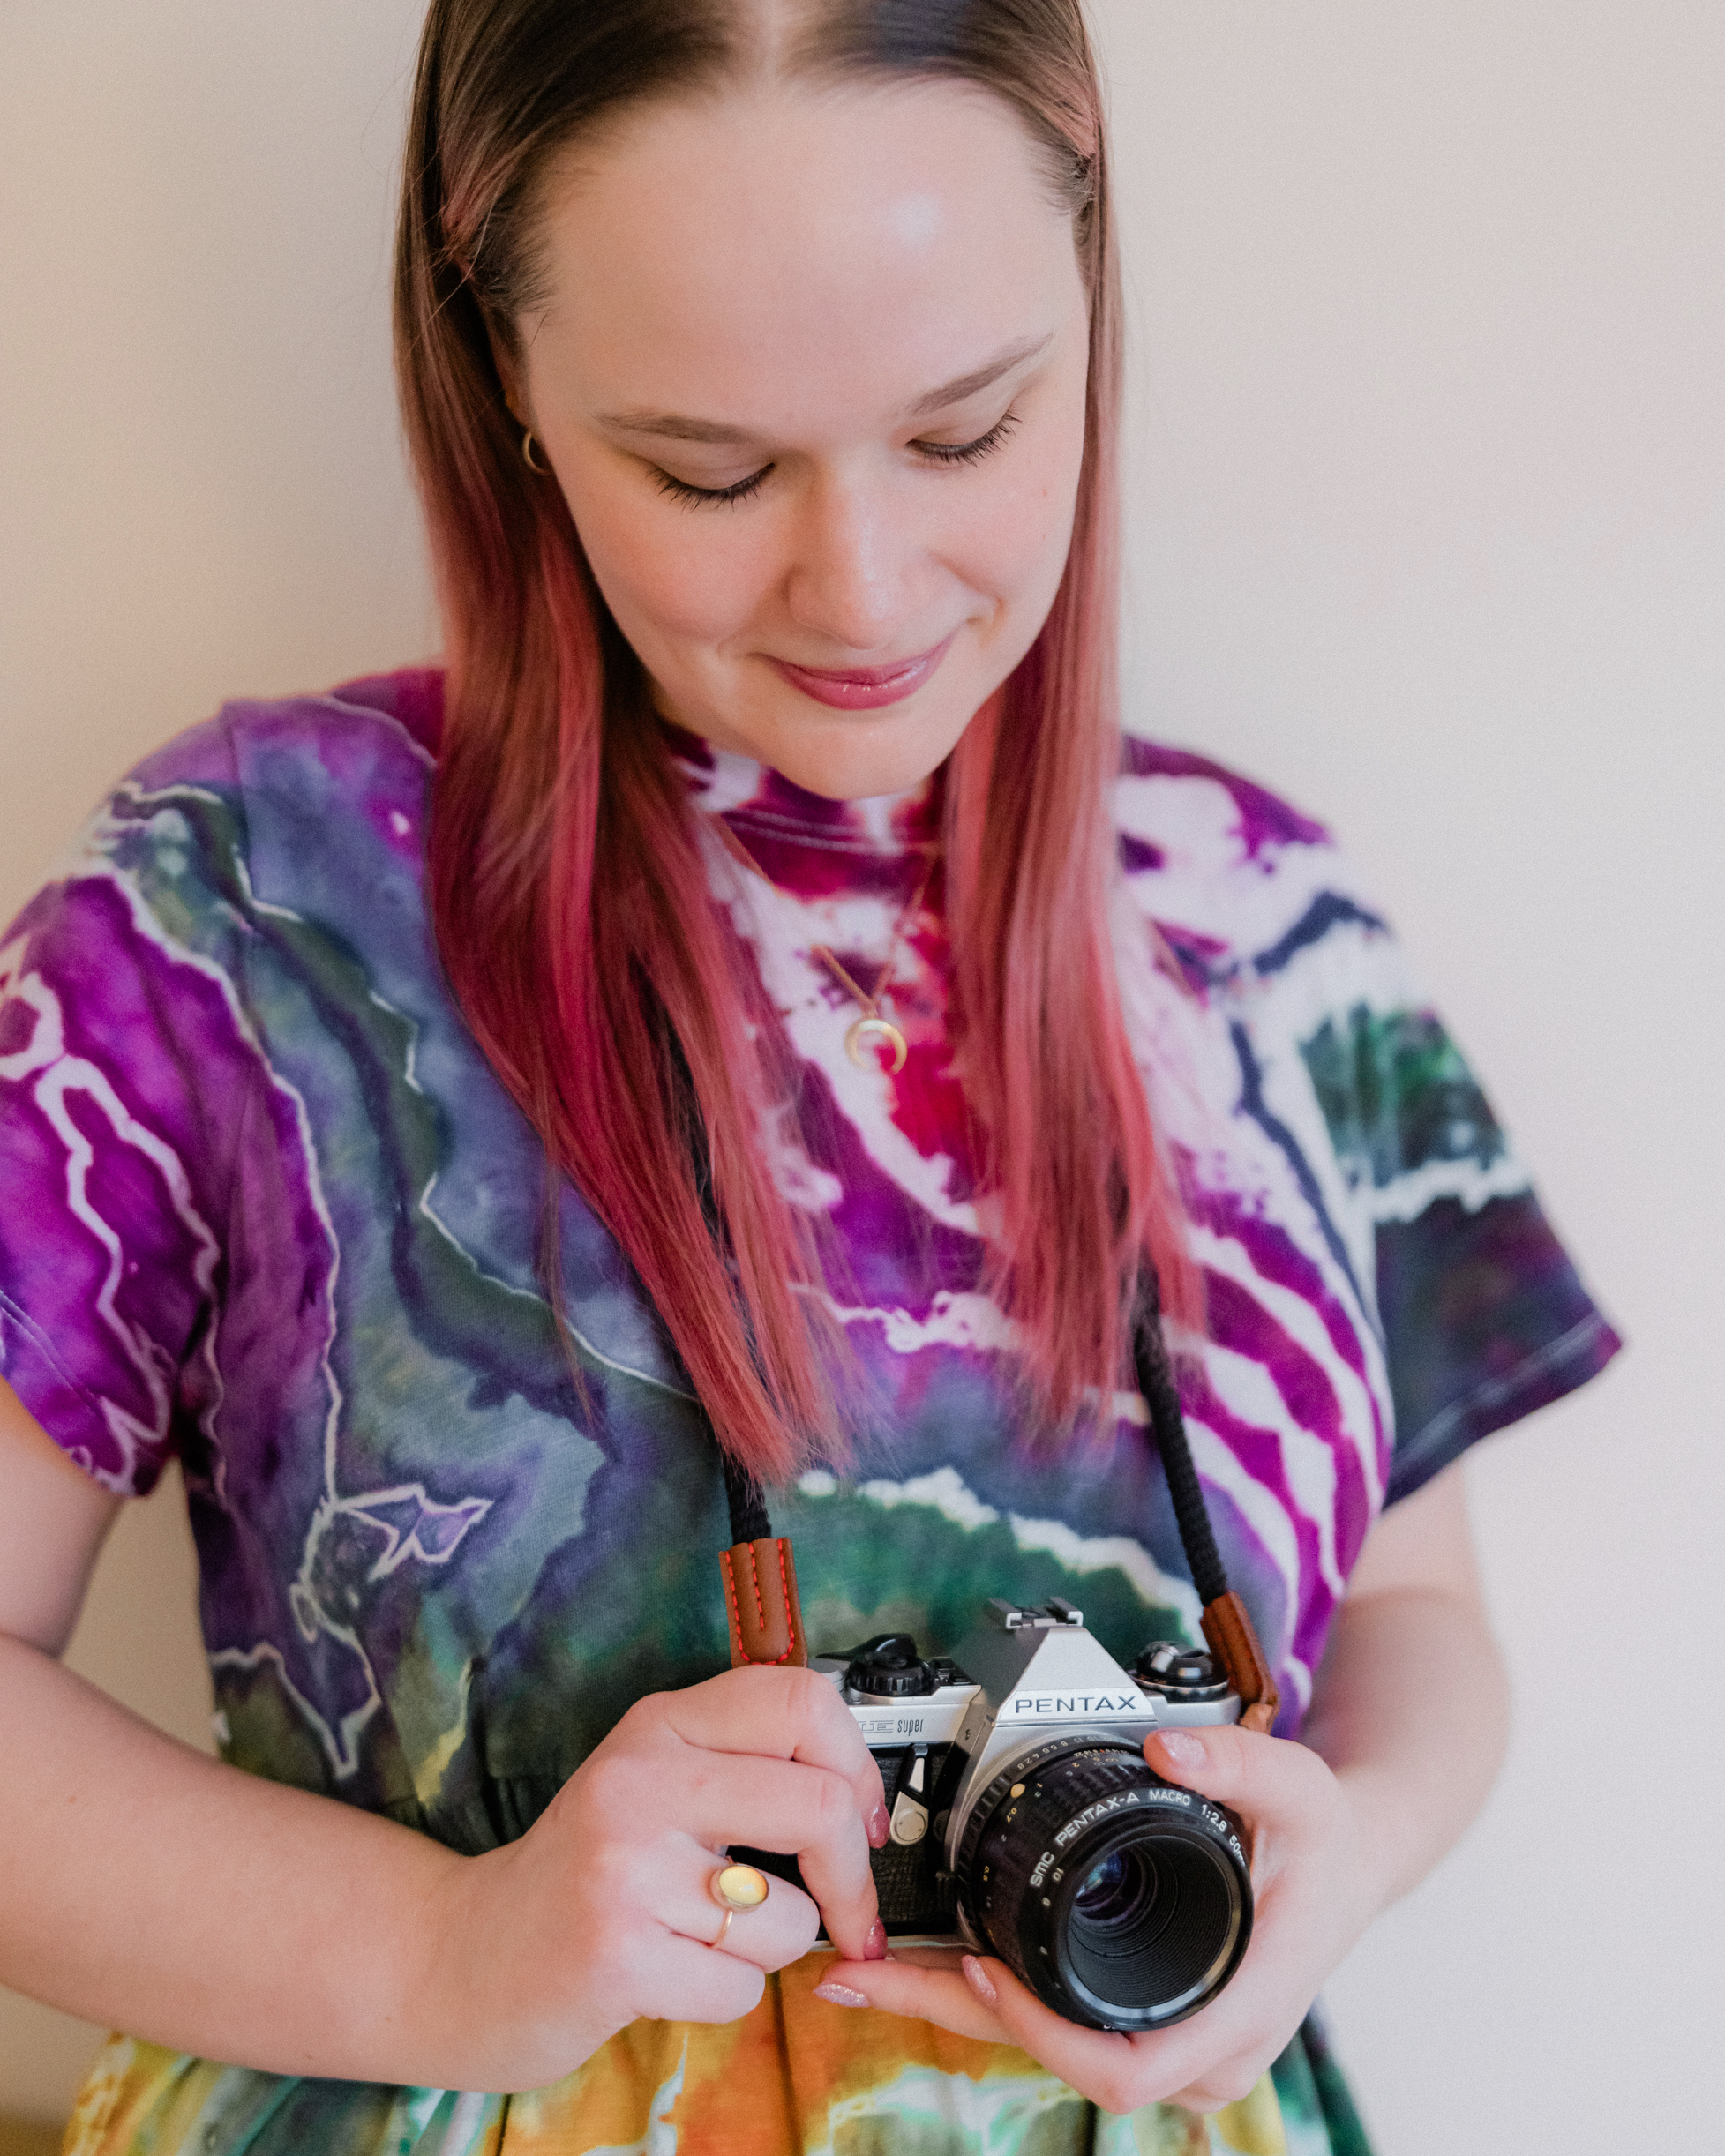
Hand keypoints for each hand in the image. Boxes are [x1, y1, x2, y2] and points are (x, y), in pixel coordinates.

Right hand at [415, 1664, 889, 2092]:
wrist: (468, 1957)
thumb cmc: (586, 1871)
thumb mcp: (654, 1782)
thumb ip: (742, 1762)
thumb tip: (866, 1789)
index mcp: (661, 1723)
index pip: (800, 1700)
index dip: (858, 1766)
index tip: (866, 1819)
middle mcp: (641, 1779)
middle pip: (821, 1803)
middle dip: (854, 1878)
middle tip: (850, 1915)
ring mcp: (625, 1866)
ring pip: (789, 1917)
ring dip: (770, 1951)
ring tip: (702, 1941)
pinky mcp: (617, 1954)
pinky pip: (740, 1987)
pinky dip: (725, 1997)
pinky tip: (670, 1977)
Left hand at [813, 1723, 1388, 2114]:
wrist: (1347, 1867)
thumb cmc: (1324, 1841)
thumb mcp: (1300, 1789)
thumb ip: (1238, 1762)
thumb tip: (1166, 1744)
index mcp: (1236, 2011)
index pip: (1123, 2064)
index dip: (1039, 2030)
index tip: (976, 1968)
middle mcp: (1201, 2052)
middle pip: (1060, 2062)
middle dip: (957, 2019)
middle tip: (863, 1973)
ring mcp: (1170, 2049)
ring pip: (1045, 2048)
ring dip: (955, 2010)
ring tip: (863, 1969)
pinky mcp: (1141, 2026)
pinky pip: (1053, 2024)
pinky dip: (986, 1995)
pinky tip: (922, 1963)